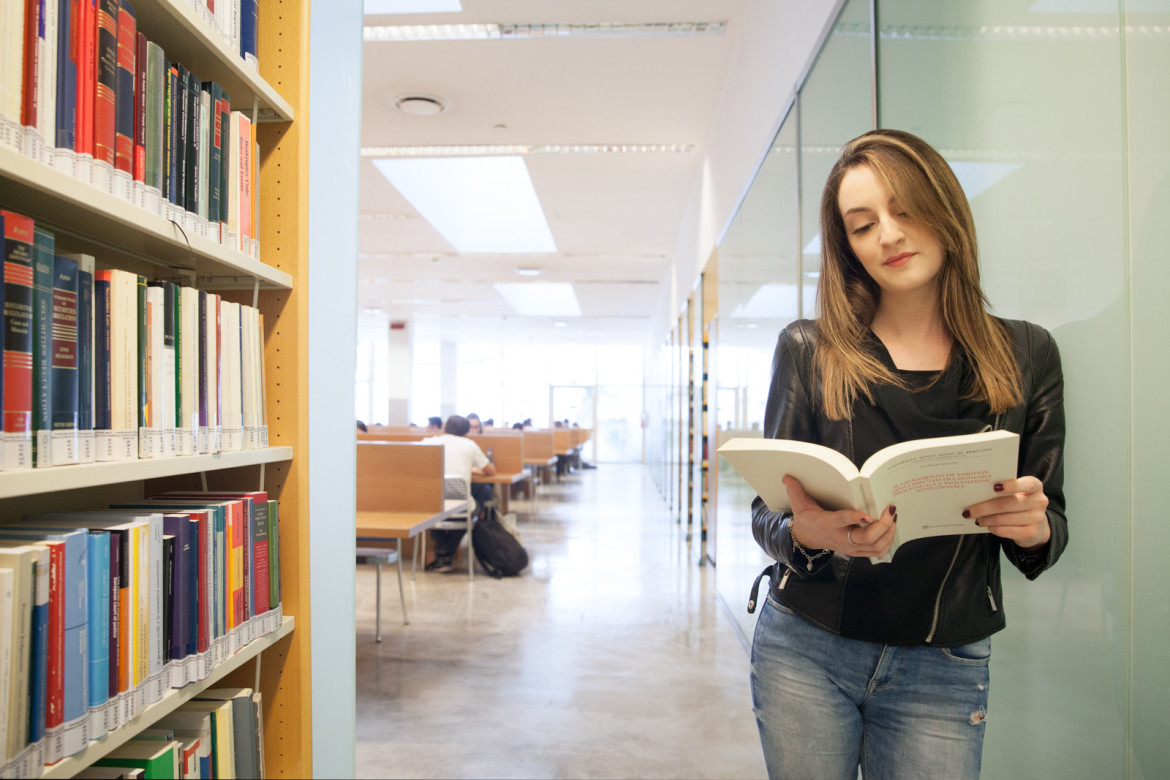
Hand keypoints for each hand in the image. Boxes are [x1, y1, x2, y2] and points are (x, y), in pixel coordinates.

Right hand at [783, 475, 897, 557]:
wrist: (807, 539)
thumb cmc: (807, 519)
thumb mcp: (799, 505)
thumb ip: (795, 491)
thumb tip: (787, 477)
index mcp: (827, 524)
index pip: (842, 521)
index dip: (855, 519)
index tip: (867, 514)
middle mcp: (840, 538)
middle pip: (865, 538)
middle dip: (882, 525)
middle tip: (891, 510)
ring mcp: (850, 547)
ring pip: (875, 546)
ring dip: (888, 533)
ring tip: (894, 517)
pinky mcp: (857, 551)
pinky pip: (877, 551)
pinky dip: (887, 541)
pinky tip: (891, 528)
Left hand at [963, 476, 1050, 549]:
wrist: (1036, 525)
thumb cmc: (1019, 503)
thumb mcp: (1016, 493)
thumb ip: (1002, 490)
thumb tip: (975, 492)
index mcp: (1035, 487)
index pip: (1028, 484)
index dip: (1011, 485)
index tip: (994, 486)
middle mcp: (1039, 502)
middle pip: (1008, 503)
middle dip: (985, 507)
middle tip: (969, 511)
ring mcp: (1036, 518)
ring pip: (1004, 519)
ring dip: (986, 519)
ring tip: (976, 519)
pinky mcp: (1031, 533)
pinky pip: (1006, 531)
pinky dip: (993, 528)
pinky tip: (987, 526)